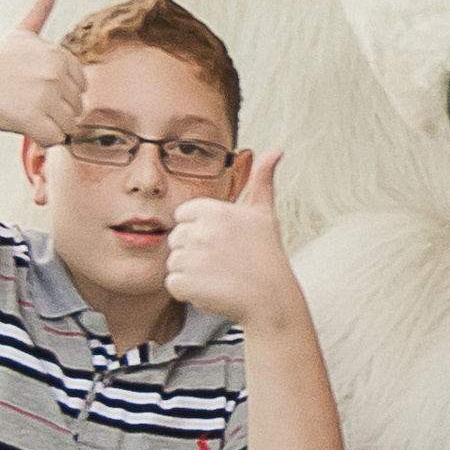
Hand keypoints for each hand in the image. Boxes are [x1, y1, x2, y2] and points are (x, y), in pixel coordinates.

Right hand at [0, 0, 86, 144]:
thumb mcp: (20, 32)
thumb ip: (41, 8)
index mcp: (57, 53)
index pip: (81, 86)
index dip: (59, 93)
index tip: (33, 86)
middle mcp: (55, 70)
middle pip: (76, 107)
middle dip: (54, 110)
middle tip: (23, 100)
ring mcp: (44, 93)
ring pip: (67, 125)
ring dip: (47, 125)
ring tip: (20, 110)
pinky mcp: (32, 117)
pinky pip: (54, 139)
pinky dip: (39, 138)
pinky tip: (21, 124)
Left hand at [166, 150, 296, 323]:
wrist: (271, 299)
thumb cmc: (268, 257)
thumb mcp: (265, 214)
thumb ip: (263, 180)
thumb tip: (276, 150)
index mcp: (214, 210)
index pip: (183, 216)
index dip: (200, 230)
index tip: (221, 242)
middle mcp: (201, 231)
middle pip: (177, 239)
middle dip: (194, 251)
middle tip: (222, 262)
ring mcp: (192, 258)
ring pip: (174, 261)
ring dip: (191, 272)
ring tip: (218, 276)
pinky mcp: (186, 283)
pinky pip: (172, 284)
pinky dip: (188, 291)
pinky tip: (211, 289)